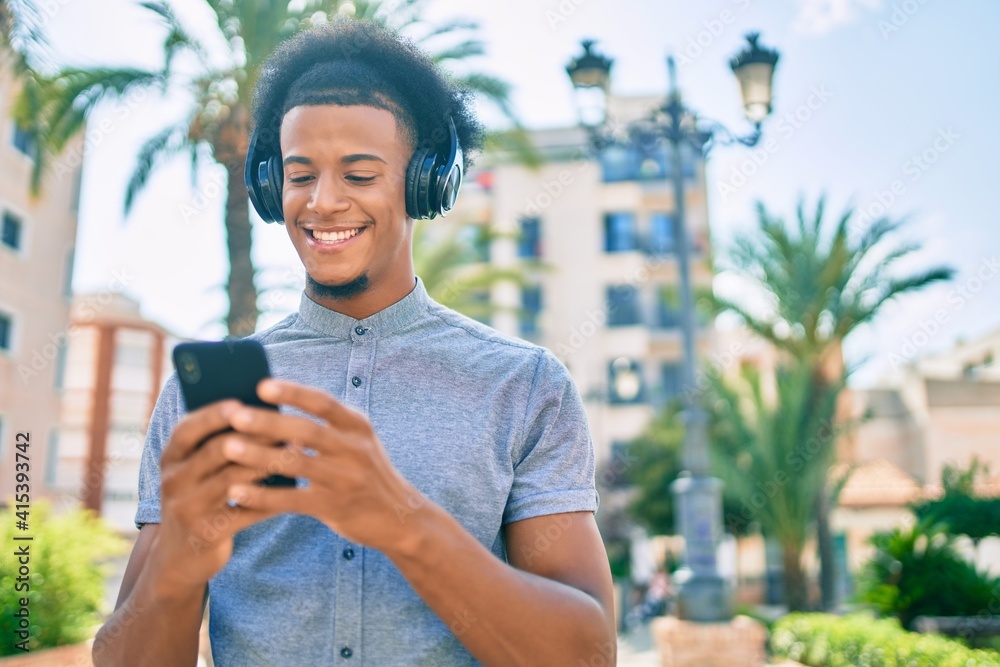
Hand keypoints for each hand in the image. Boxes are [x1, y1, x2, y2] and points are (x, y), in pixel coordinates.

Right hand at [152, 400, 280, 594]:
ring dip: (268, 464)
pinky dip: (271, 499)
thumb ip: (216, 445)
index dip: (213, 415)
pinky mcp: (205, 534)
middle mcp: (172, 481)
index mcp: (170, 459)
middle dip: (254, 435)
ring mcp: (187, 509)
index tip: (241, 402)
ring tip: (296, 452)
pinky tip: (295, 490)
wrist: (180, 557)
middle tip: (286, 424)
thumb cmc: (200, 499)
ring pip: (233, 480)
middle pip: (216, 451)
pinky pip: (245, 512)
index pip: (187, 429)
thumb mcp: (196, 472)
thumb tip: (261, 413)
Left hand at [221, 379, 424, 552]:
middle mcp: (355, 449)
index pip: (323, 403)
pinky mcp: (335, 507)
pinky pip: (293, 500)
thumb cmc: (365, 472)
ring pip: (297, 464)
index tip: (261, 386)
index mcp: (358, 426)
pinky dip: (263, 495)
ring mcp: (346, 479)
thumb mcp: (356, 441)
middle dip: (269, 423)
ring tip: (228, 448)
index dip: (293, 393)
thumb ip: (326, 425)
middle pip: (307, 431)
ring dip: (260, 456)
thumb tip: (275, 404)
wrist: (399, 516)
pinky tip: (237, 492)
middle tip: (234, 415)